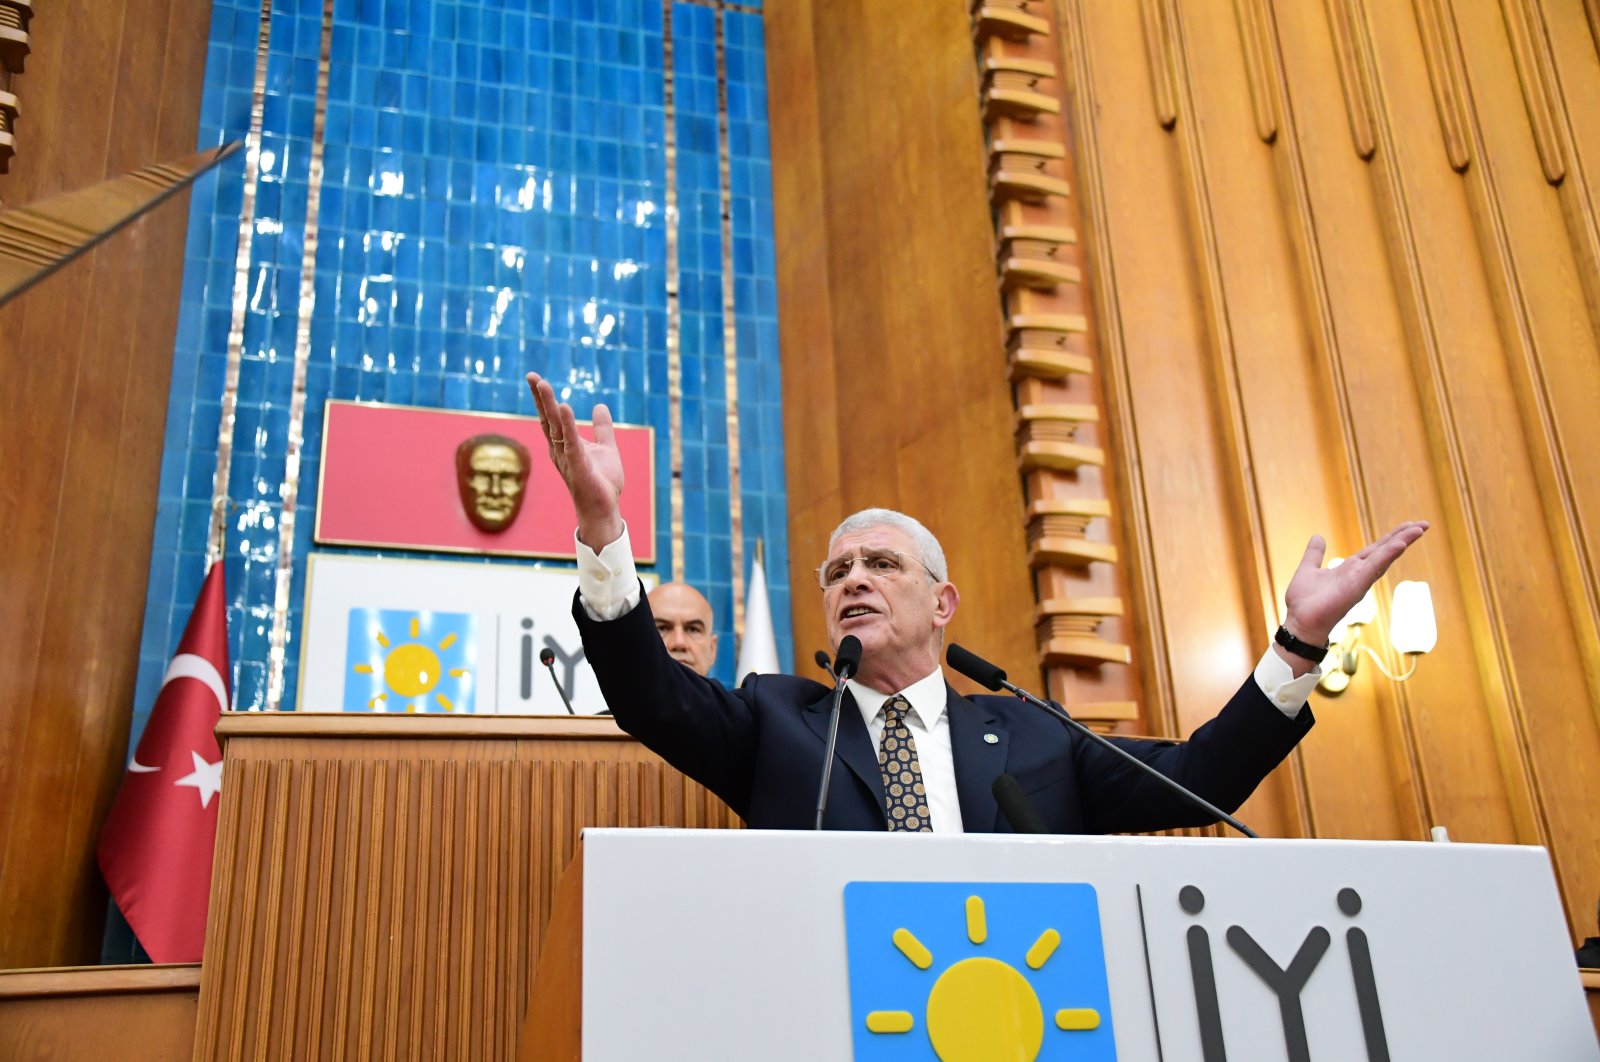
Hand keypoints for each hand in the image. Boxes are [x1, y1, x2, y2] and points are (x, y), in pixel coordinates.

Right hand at [526, 372, 624, 548]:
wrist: (604, 508)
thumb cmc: (602, 482)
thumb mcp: (605, 448)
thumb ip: (602, 428)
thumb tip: (599, 405)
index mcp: (565, 445)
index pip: (551, 418)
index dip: (543, 399)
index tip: (535, 378)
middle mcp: (561, 450)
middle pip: (548, 419)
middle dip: (541, 397)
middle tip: (532, 376)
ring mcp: (567, 458)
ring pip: (556, 427)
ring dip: (550, 406)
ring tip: (544, 384)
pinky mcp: (578, 466)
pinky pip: (571, 442)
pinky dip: (568, 425)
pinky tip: (564, 407)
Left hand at [1283, 520, 1429, 646]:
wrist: (1300, 623)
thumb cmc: (1304, 602)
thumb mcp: (1309, 569)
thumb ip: (1315, 554)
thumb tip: (1318, 536)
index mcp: (1350, 569)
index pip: (1376, 549)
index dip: (1392, 537)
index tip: (1408, 525)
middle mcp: (1359, 574)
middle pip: (1386, 550)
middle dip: (1404, 537)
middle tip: (1424, 524)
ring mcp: (1360, 580)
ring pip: (1385, 557)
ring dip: (1401, 542)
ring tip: (1418, 529)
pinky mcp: (1356, 587)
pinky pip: (1374, 568)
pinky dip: (1387, 556)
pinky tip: (1400, 544)